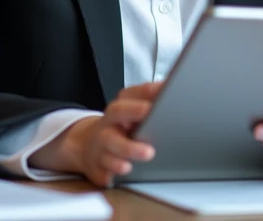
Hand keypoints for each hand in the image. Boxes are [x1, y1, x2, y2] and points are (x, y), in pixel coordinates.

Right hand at [29, 82, 162, 186]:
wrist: (88, 147)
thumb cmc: (119, 129)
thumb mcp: (130, 113)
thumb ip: (150, 102)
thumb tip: (173, 91)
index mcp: (120, 108)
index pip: (131, 94)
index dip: (146, 91)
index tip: (163, 89)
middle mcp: (109, 123)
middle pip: (117, 112)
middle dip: (134, 110)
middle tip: (150, 111)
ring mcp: (100, 145)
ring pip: (110, 145)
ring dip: (128, 149)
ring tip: (146, 153)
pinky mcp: (97, 167)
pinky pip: (102, 171)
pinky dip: (112, 174)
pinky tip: (124, 174)